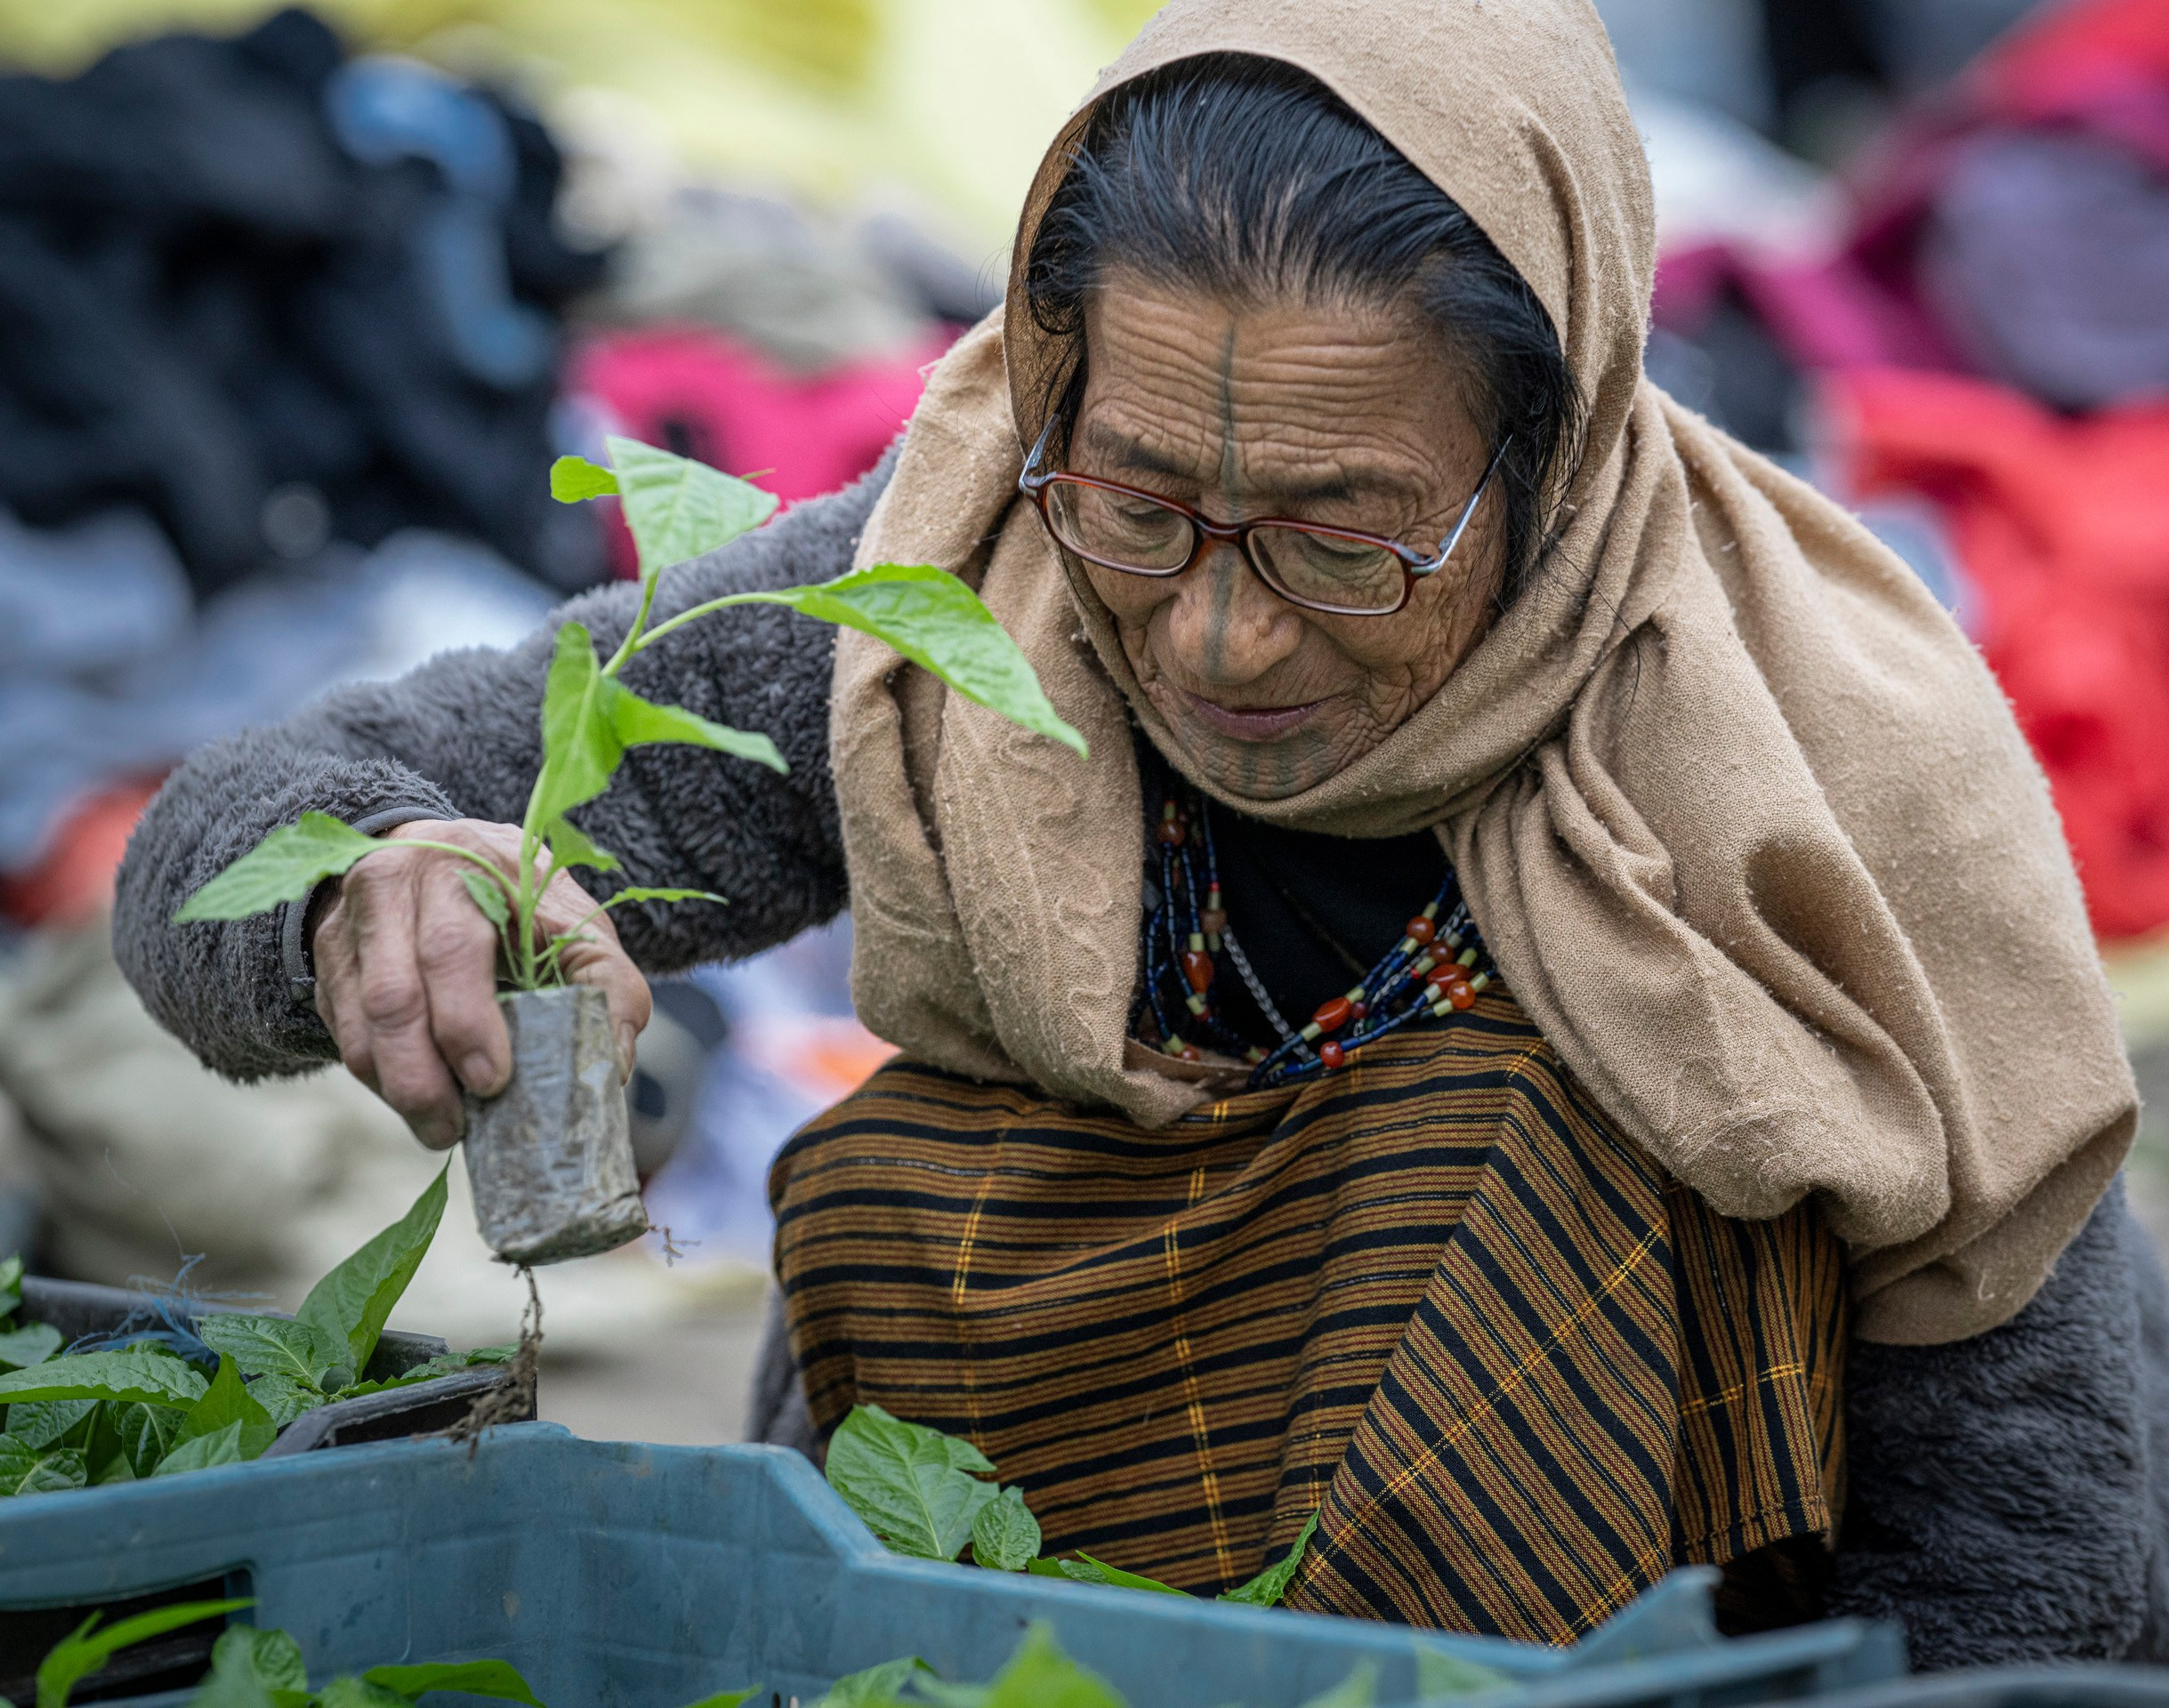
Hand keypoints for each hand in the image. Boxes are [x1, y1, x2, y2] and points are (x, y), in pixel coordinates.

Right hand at [311, 819, 651, 1148]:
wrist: (442, 854)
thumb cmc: (519, 896)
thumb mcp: (573, 917)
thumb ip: (607, 981)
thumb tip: (609, 1064)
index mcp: (462, 865)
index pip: (451, 949)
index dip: (467, 1022)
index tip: (492, 1080)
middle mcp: (392, 886)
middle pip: (394, 996)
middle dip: (423, 1076)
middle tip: (457, 1126)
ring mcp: (349, 924)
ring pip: (358, 1023)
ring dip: (397, 1087)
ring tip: (441, 1127)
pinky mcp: (326, 960)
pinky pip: (341, 1030)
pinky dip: (377, 1075)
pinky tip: (414, 1097)